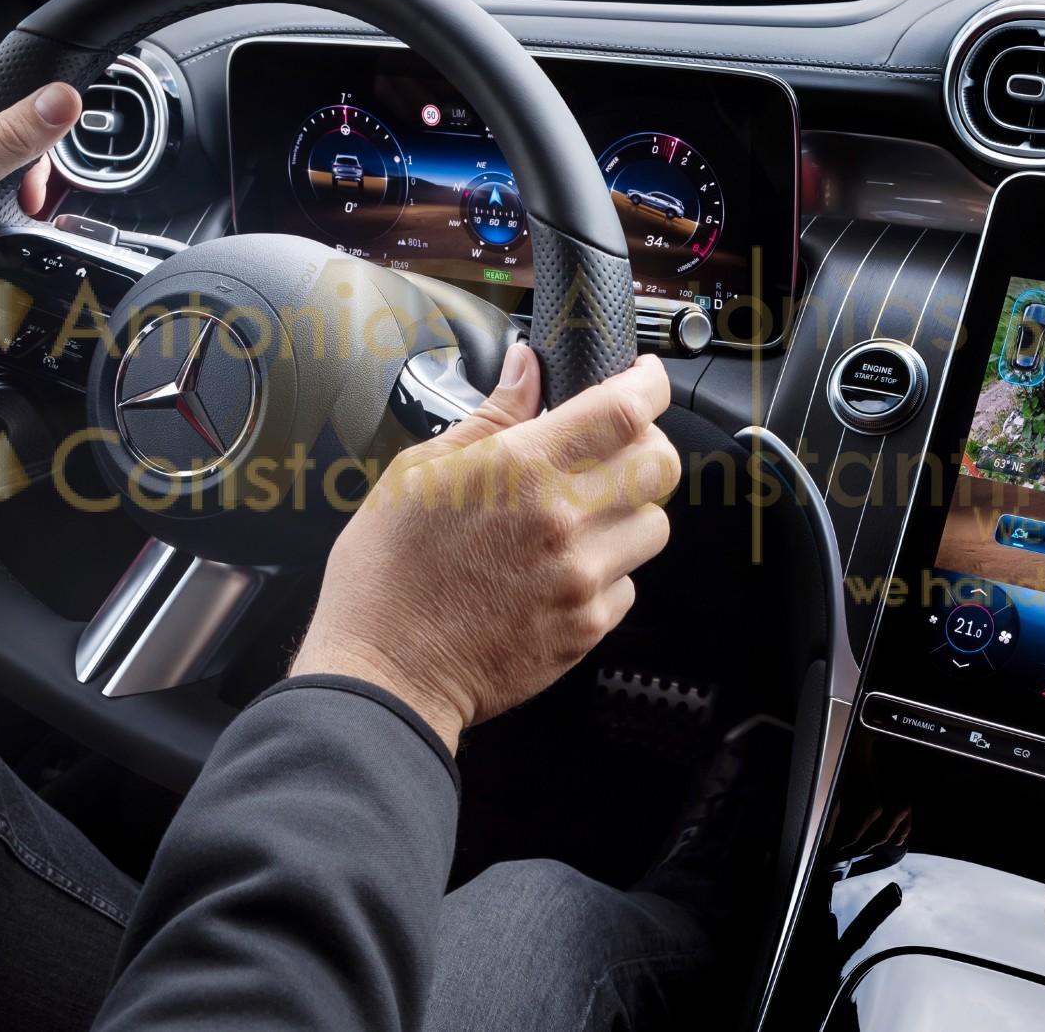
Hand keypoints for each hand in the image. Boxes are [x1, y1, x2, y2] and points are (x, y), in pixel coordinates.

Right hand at [292, 347, 680, 751]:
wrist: (384, 675)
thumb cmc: (387, 574)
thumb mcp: (420, 472)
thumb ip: (491, 417)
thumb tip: (528, 368)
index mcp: (522, 470)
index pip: (625, 408)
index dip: (648, 383)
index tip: (642, 378)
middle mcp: (565, 521)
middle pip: (661, 462)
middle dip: (647, 443)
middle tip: (613, 448)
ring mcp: (582, 578)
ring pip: (655, 524)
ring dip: (629, 510)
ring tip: (582, 516)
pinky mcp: (587, 628)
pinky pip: (630, 584)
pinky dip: (609, 570)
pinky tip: (563, 568)